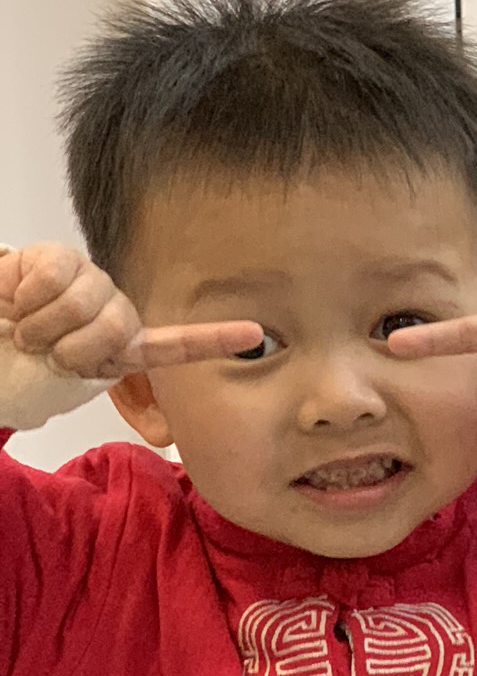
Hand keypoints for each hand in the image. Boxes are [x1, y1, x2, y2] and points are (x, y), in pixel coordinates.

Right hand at [0, 243, 260, 375]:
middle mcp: (118, 311)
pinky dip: (24, 299)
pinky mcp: (62, 256)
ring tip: (31, 328)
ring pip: (78, 305)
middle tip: (47, 350)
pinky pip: (50, 279)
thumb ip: (100, 377)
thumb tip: (150, 419)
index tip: (255, 333)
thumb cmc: (28, 359)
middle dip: (68, 349)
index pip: (180, 344)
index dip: (215, 338)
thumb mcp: (68, 379)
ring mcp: (93, 282)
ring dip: (39, 327)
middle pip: (113, 329)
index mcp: (127, 346)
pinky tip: (19, 300)